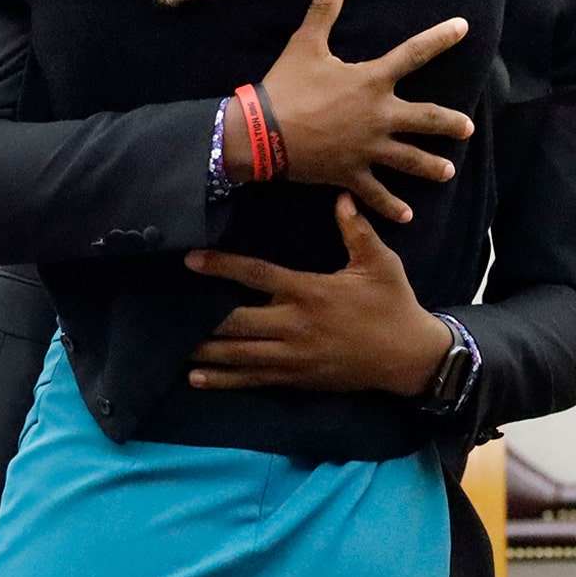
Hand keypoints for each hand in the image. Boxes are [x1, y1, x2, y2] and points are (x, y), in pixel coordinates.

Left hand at [185, 193, 454, 395]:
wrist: (408, 356)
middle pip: (235, 322)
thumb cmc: (393, 304)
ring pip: (238, 354)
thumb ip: (357, 230)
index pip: (256, 276)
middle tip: (167, 310)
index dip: (221, 267)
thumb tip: (342, 197)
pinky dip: (222, 380)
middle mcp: (295, 325)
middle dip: (199, 317)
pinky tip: (196, 378)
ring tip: (171, 344)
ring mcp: (293, 356)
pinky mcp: (297, 377)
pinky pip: (252, 380)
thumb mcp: (380, 263)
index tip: (191, 259)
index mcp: (310, 292)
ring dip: (204, 350)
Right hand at [225, 0, 474, 221]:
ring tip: (447, 172)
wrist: (261, 134)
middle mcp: (379, 116)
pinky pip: (376, 193)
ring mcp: (368, 148)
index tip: (464, 28)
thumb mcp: (306, 42)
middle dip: (449, 124)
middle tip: (467, 128)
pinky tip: (406, 216)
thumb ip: (325, 5)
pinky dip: (390, 206)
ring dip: (430, 167)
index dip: (441, 38)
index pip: (414, 54)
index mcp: (372, 81)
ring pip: (409, 160)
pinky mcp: (352, 173)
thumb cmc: (285, 86)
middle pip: (426, 119)